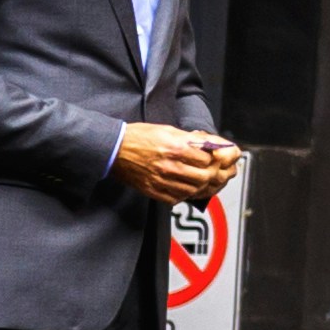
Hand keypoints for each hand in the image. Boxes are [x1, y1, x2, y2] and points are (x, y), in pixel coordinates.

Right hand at [114, 122, 239, 206]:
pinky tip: (186, 188)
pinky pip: (175, 199)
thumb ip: (191, 139)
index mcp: (176, 148)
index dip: (214, 159)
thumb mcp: (169, 130)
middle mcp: (170, 166)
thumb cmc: (140, 137)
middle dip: (212, 174)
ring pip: (192, 190)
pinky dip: (184, 195)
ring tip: (202, 180)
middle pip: (203, 177)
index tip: (215, 158)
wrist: (114, 149)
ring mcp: (161, 180)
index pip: (208, 160)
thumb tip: (210, 144)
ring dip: (200, 186)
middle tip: (214, 172)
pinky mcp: (152, 190)